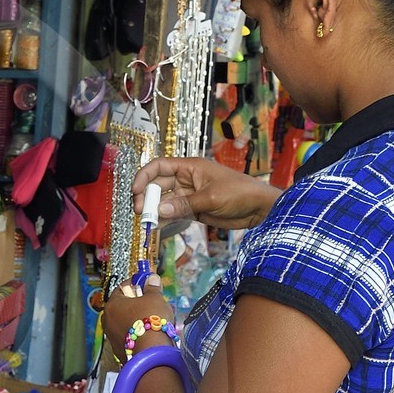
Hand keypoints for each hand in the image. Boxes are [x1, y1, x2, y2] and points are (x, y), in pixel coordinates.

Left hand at [102, 285, 175, 363]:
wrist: (152, 351)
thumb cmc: (151, 320)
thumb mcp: (154, 298)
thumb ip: (151, 287)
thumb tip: (151, 278)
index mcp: (113, 304)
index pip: (122, 288)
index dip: (135, 284)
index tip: (145, 283)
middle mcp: (108, 320)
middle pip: (123, 306)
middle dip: (137, 303)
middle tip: (151, 302)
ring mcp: (112, 337)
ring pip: (126, 322)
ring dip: (138, 319)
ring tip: (155, 319)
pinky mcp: (119, 350)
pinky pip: (129, 336)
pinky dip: (138, 333)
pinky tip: (151, 333)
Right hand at [135, 155, 275, 230]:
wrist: (258, 208)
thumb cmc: (239, 193)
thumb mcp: (211, 197)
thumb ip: (185, 204)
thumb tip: (160, 210)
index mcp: (190, 167)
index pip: (160, 166)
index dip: (144, 176)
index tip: (135, 190)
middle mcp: (187, 179)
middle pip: (159, 185)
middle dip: (147, 196)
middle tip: (140, 211)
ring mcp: (189, 195)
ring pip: (165, 201)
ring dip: (155, 210)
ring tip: (145, 221)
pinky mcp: (194, 210)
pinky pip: (174, 213)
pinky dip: (165, 219)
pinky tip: (157, 226)